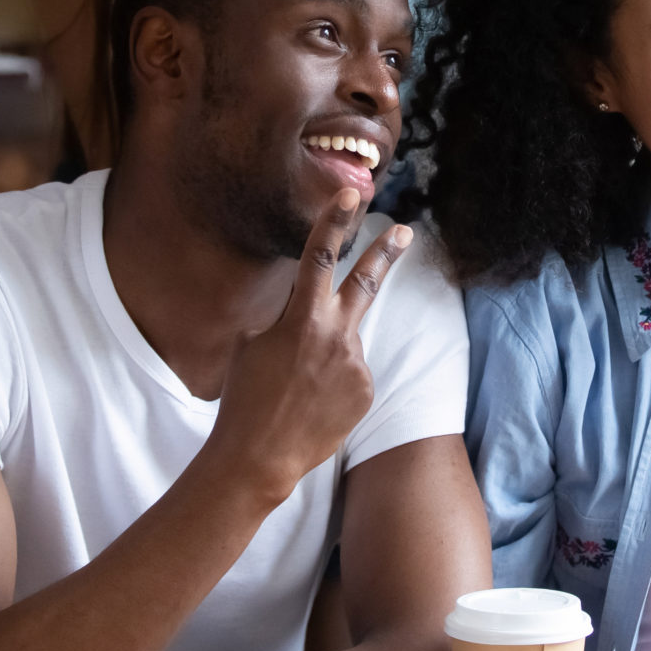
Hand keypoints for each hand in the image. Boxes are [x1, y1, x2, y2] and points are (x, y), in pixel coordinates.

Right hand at [204, 190, 409, 504]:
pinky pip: (351, 373)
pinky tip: (313, 403)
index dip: (335, 222)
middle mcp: (335, 335)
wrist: (259, 456)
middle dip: (386, 253)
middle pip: (364, 282)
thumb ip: (285, 319)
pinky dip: (334, 382)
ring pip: (345, 341)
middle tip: (405, 231)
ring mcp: (355, 364)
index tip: (350, 194)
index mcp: (300, 319)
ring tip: (300, 387)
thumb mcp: (253, 344)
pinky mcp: (365, 390)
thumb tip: (305, 311)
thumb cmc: (245, 398)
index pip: (320, 258)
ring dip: (327, 354)